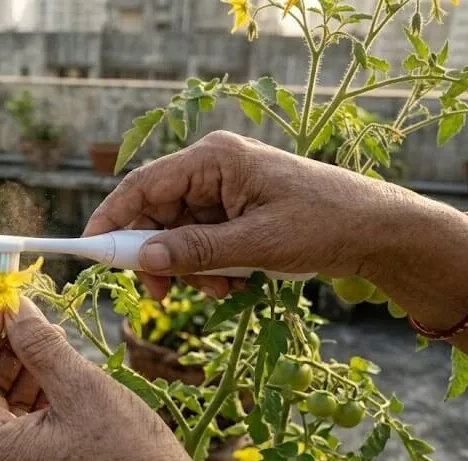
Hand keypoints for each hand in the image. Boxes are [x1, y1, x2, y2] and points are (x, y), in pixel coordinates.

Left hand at [0, 298, 284, 460]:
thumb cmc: (132, 458)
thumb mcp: (81, 388)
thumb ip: (38, 344)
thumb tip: (14, 309)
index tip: (7, 308)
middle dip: (4, 353)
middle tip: (34, 320)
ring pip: (0, 417)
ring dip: (22, 376)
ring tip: (55, 344)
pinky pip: (20, 440)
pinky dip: (35, 406)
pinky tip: (62, 379)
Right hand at [83, 130, 417, 299]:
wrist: (378, 231)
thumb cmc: (324, 225)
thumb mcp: (256, 244)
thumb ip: (196, 251)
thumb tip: (145, 260)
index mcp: (215, 159)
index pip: (143, 186)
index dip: (111, 218)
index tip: (89, 251)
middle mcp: (214, 168)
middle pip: (156, 213)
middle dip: (159, 256)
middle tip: (164, 295)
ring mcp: (225, 189)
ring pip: (178, 232)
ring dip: (189, 267)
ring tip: (222, 289)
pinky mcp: (236, 210)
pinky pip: (202, 239)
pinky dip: (208, 265)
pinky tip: (234, 282)